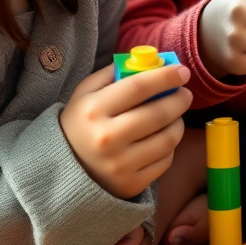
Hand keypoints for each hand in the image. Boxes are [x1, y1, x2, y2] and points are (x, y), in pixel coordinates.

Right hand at [60, 63, 191, 199]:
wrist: (60, 170)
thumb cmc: (80, 123)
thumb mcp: (86, 93)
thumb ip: (116, 73)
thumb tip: (152, 60)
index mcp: (92, 111)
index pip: (138, 87)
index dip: (165, 77)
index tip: (182, 71)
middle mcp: (106, 139)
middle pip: (158, 114)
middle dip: (179, 99)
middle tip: (185, 93)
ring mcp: (119, 165)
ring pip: (167, 139)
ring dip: (178, 123)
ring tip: (175, 115)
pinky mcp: (131, 184)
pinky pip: (165, 160)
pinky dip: (169, 147)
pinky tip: (162, 138)